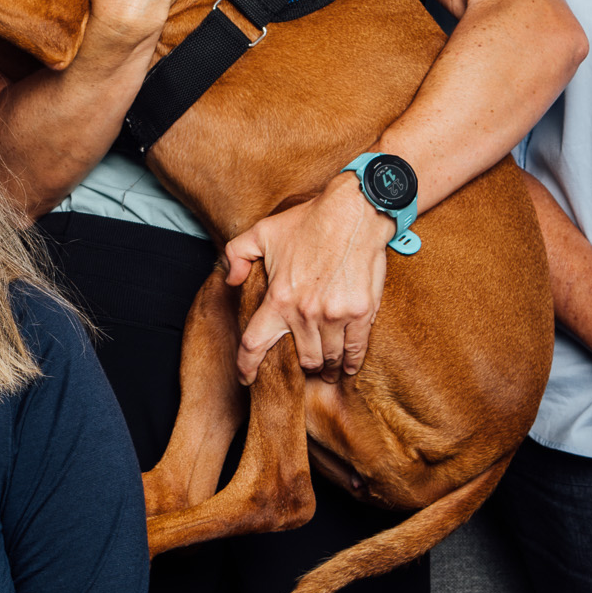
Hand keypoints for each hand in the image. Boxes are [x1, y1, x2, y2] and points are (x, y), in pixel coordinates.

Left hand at [226, 176, 392, 383]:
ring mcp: (335, 316)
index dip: (247, 367)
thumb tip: (230, 279)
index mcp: (278, 298)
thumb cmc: (308, 222)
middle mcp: (306, 313)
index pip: (255, 344)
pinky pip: (356, 350)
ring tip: (327, 371)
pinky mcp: (361, 313)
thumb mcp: (261, 232)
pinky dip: (352, 363)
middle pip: (301, 359)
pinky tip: (348, 367)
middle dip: (301, 367)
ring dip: (327, 368)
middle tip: (303, 368)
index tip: (246, 378)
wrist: (353, 214)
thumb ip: (237, 254)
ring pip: (329, 359)